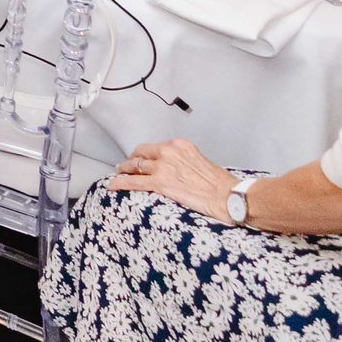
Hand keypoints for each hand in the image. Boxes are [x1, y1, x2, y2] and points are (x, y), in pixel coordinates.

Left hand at [108, 136, 239, 220]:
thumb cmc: (220, 184)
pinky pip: (133, 181)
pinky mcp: (159, 183)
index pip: (154, 147)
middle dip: (132, 160)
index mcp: (179, 145)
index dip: (145, 154)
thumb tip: (173, 169)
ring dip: (124, 171)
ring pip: (134, 166)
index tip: (141, 159)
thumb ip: (182, 160)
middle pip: (140, 153)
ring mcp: (162, 167)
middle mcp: (168, 152)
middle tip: (127, 166)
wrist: (229, 196)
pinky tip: (113, 185)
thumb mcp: (199, 161)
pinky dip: (120, 183)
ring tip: (120, 174)